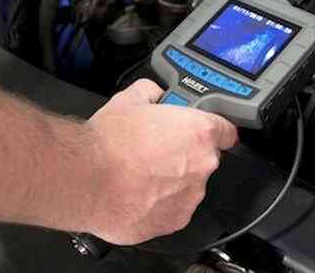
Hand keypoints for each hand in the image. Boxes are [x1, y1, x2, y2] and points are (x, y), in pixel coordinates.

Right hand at [76, 79, 236, 244]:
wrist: (87, 181)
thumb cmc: (108, 144)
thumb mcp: (128, 100)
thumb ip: (150, 92)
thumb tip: (153, 92)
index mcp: (199, 132)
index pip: (227, 130)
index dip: (215, 130)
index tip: (205, 132)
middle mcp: (201, 166)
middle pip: (204, 158)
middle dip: (184, 154)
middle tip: (155, 150)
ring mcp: (190, 197)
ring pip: (188, 186)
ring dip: (172, 180)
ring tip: (141, 174)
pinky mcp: (174, 221)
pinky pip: (173, 210)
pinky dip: (160, 204)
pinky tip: (138, 193)